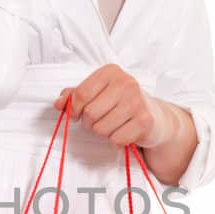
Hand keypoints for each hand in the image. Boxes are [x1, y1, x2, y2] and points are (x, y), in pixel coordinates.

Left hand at [52, 65, 177, 148]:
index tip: (75, 115)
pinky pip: (116, 139)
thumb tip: (59, 103)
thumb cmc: (120, 103)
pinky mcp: (145, 120)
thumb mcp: (97, 93)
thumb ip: (75, 96)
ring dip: (102, 132)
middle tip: (98, 121)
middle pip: (90, 113)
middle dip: (89, 123)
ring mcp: (137, 101)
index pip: (81, 94)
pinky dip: (116, 141)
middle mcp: (126, 83)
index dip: (72, 109)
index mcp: (110, 72)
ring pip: (101, 129)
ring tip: (112, 125)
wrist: (155, 116)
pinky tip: (124, 131)